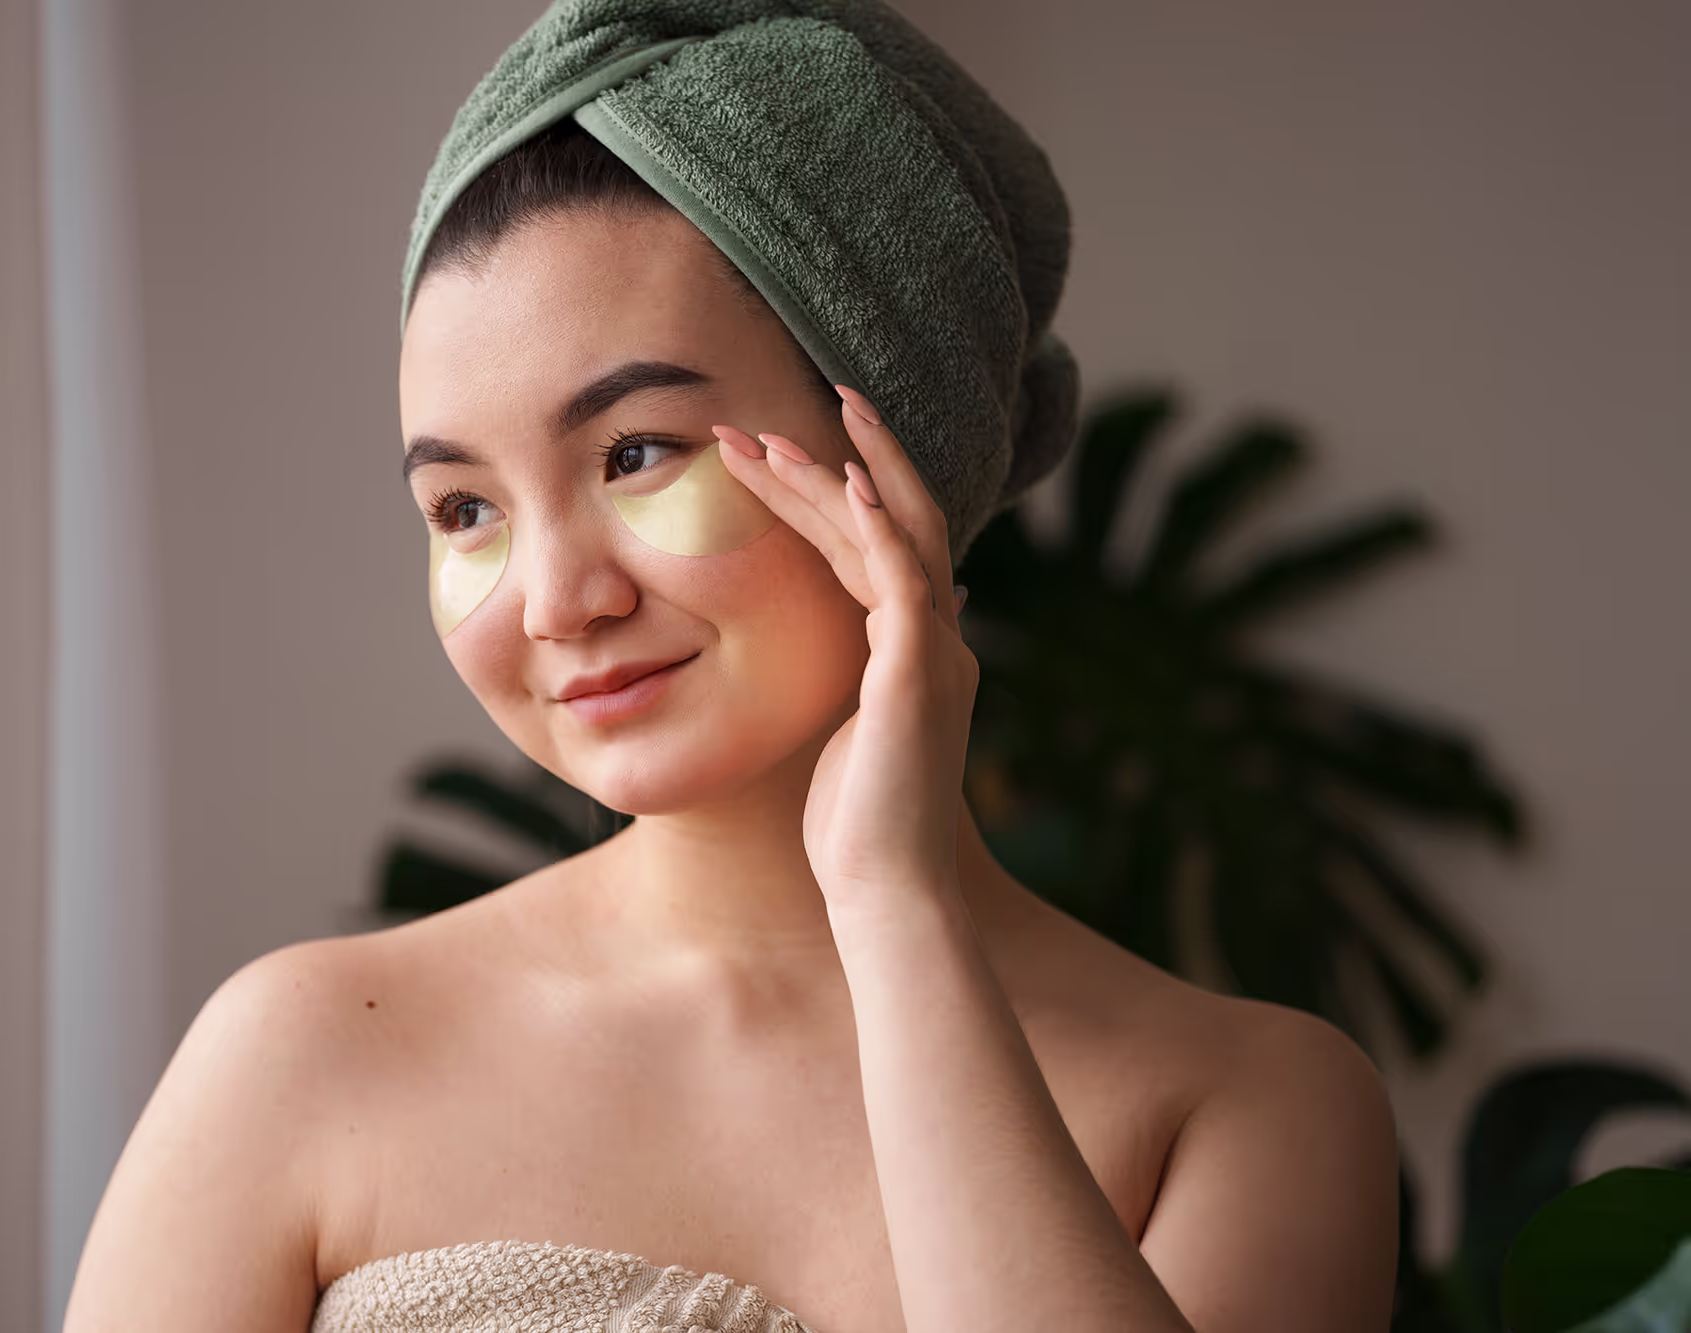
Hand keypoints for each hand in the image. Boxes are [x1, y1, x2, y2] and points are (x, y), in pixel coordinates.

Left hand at [712, 387, 978, 901]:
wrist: (888, 892)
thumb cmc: (856, 834)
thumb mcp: (844, 743)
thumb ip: (851, 691)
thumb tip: (847, 665)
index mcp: (916, 654)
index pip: (872, 550)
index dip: (824, 498)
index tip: (770, 456)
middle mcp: (936, 640)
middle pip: (892, 521)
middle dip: (834, 462)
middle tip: (767, 418)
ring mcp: (933, 652)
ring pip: (894, 533)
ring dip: (836, 476)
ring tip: (772, 434)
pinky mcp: (917, 672)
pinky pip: (900, 578)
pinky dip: (875, 525)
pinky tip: (843, 481)